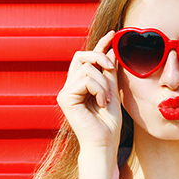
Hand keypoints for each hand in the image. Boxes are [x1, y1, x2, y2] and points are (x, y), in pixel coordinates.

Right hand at [57, 30, 122, 151]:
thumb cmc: (109, 123)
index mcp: (80, 85)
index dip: (99, 45)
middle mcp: (69, 86)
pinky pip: (85, 80)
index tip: (112, 34)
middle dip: (99, 57)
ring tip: (106, 99)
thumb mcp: (113, 92)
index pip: (86, 58)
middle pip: (81, 56)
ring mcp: (65, 92)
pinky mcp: (65, 98)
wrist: (104, 143)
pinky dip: (99, 89)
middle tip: (111, 69)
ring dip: (103, 82)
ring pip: (87, 68)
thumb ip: (109, 72)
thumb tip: (111, 50)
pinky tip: (101, 103)